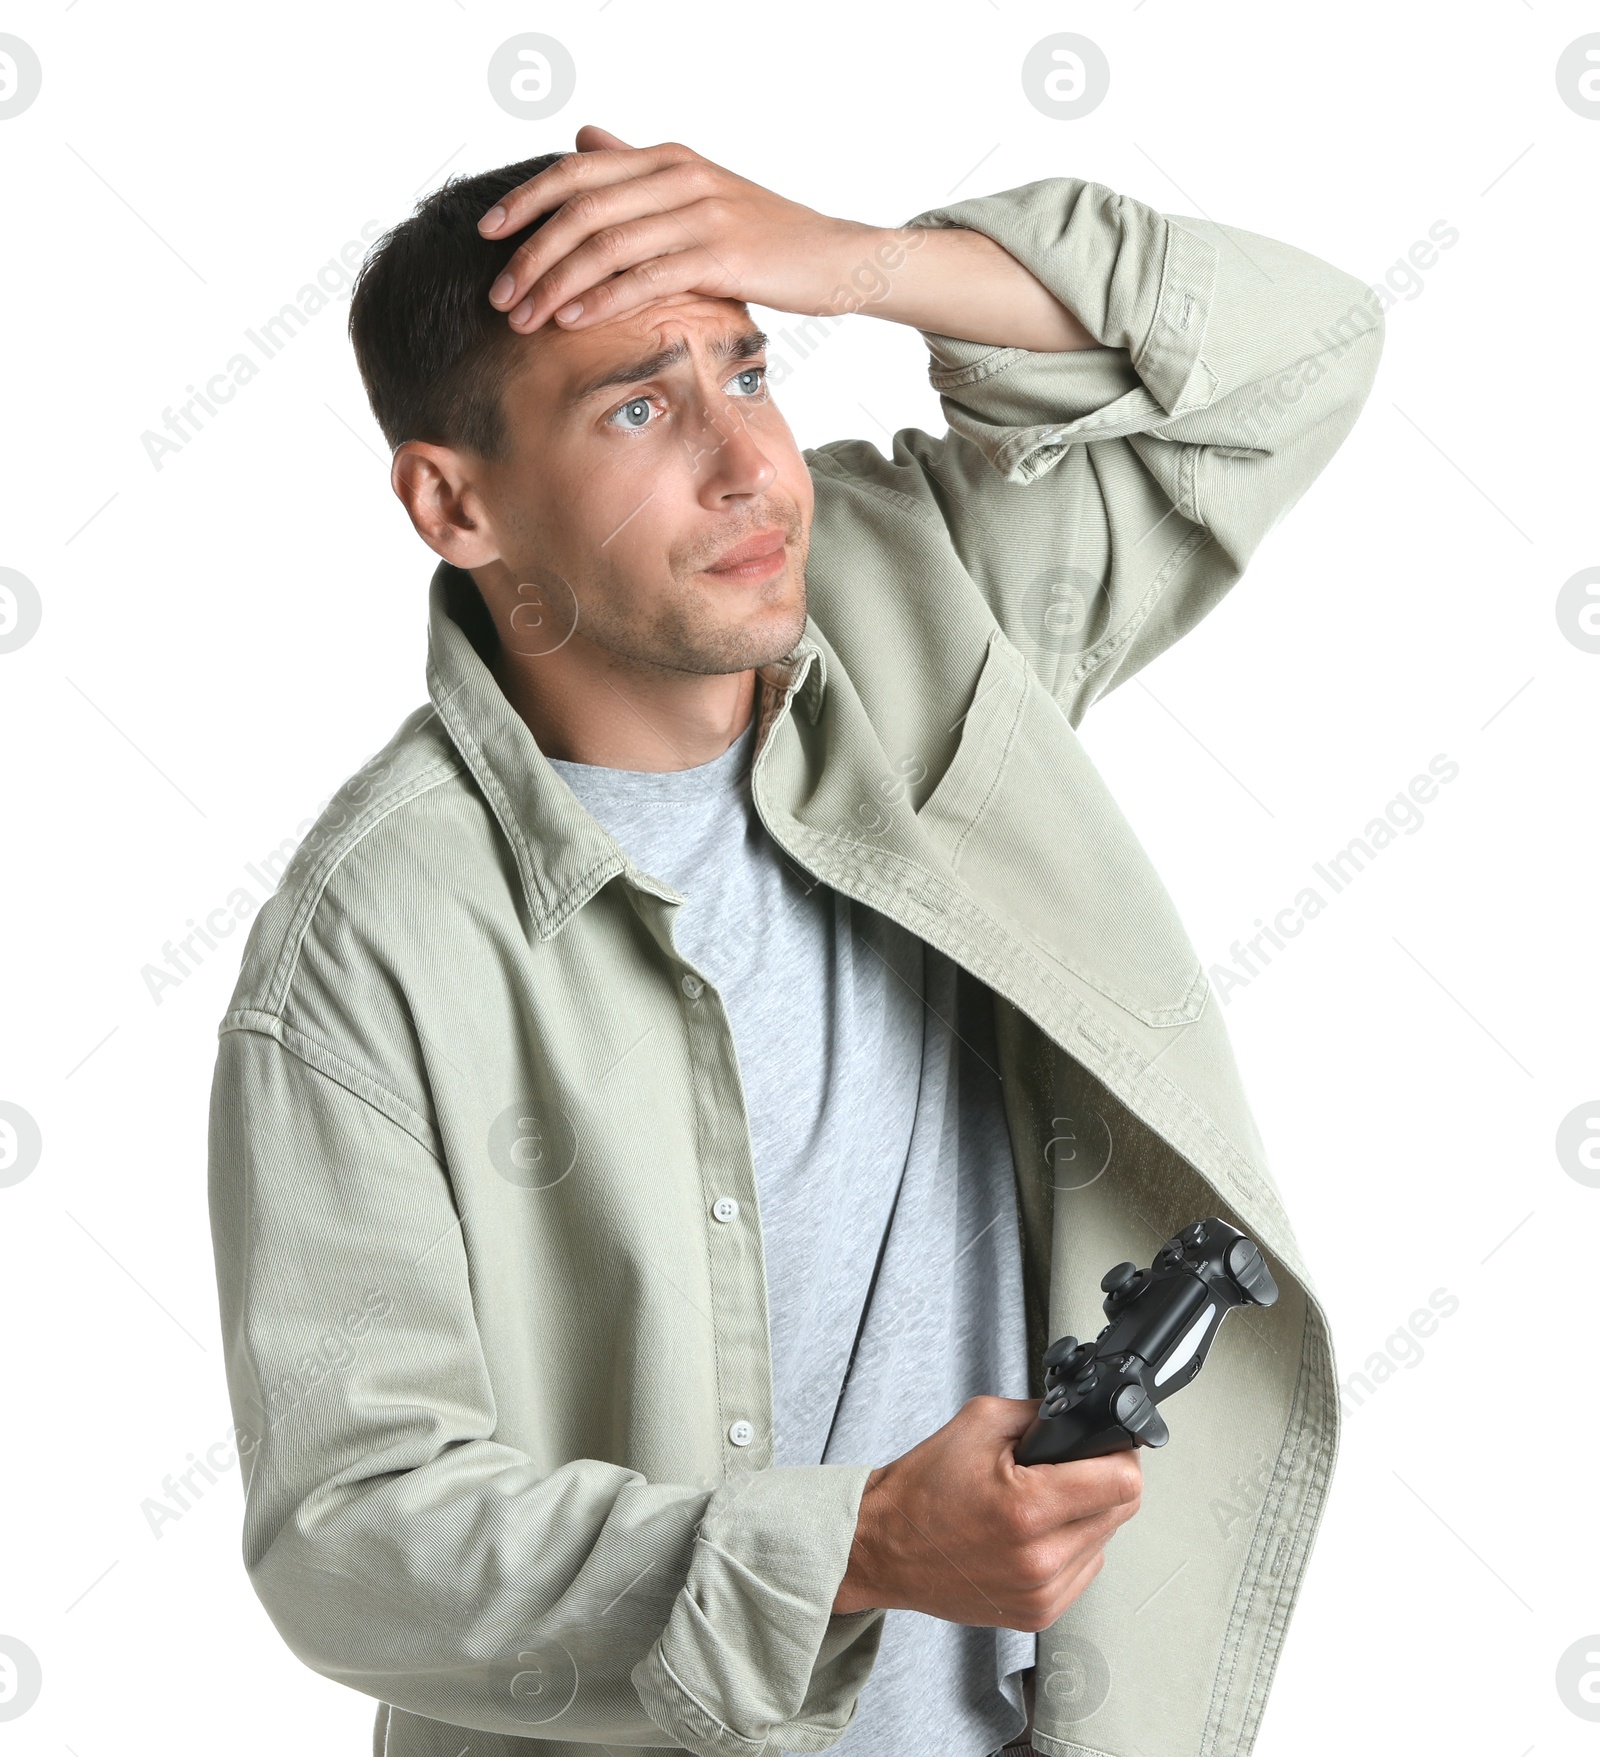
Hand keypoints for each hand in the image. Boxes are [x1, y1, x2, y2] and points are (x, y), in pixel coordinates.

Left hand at [476, 124, 901, 332]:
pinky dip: (602, 300)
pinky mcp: (723, 256)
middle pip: (581, 209)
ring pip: (606, 246)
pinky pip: (646, 277)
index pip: (578, 172)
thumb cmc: (767, 236)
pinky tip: (572, 321)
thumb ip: (639, 172)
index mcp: (668, 160)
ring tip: (525, 318)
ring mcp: (701, 214)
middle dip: (530, 254)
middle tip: (499, 295)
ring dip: (556, 285)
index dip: (527, 201)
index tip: (486, 233)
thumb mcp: (699, 194)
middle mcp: (679, 177)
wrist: (836, 258)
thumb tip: (584, 139)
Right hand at [833, 1395, 1142, 1631]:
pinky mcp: (1038, 1614)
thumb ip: (1042, 1414)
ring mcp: (1041, 1594)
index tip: (1105, 1447)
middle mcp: (1039, 1559)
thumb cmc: (921, 1490)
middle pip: (1122, 1511)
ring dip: (1085, 1517)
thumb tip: (1085, 1419)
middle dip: (1100, 1481)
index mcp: (1027, 1508)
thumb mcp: (980, 1422)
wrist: (884, 1545)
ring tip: (1041, 1503)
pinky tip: (1035, 1533)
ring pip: (1106, 1542)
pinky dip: (1069, 1548)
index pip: (1124, 1482)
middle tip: (1065, 1471)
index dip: (1118, 1453)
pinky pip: (1084, 1571)